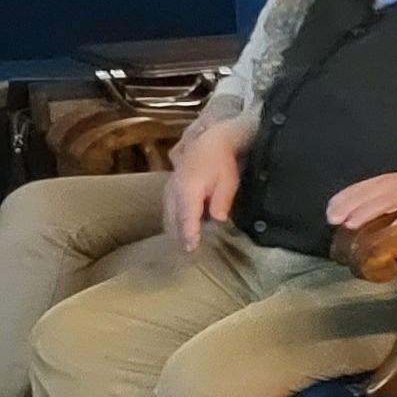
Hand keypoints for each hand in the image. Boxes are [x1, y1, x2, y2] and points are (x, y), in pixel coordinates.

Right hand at [163, 121, 245, 249]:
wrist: (209, 142)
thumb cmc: (222, 163)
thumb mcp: (228, 181)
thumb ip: (222, 201)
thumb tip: (218, 220)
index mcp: (188, 190)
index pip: (186, 217)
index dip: (188, 234)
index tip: (191, 248)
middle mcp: (174, 191)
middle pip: (173, 219)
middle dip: (179, 236)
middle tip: (187, 253)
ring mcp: (169, 189)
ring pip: (167, 214)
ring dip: (173, 230)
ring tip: (182, 245)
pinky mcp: (169, 188)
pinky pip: (167, 208)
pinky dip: (172, 220)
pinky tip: (178, 230)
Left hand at [325, 164, 396, 234]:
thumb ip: (384, 194)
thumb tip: (362, 211)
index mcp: (388, 179)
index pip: (359, 187)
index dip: (342, 200)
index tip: (329, 213)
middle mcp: (396, 186)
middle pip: (367, 195)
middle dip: (348, 208)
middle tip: (333, 221)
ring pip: (382, 204)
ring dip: (364, 214)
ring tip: (349, 225)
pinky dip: (393, 225)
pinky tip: (382, 235)